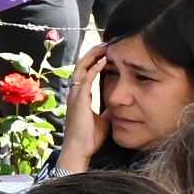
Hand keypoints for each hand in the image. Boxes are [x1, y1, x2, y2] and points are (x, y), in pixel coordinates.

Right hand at [56, 43, 109, 171]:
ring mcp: (75, 95)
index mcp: (79, 96)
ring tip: (105, 47)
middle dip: (93, 53)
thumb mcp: (103, 118)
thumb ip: (108, 108)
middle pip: (81, 65)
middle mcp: (75, 92)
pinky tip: (104, 61)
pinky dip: (95, 68)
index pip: (84, 72)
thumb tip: (119, 103)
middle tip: (106, 43)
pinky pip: (86, 79)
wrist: (80, 150)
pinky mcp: (79, 100)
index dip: (93, 60)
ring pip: (81, 67)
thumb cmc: (89, 138)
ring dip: (93, 56)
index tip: (106, 52)